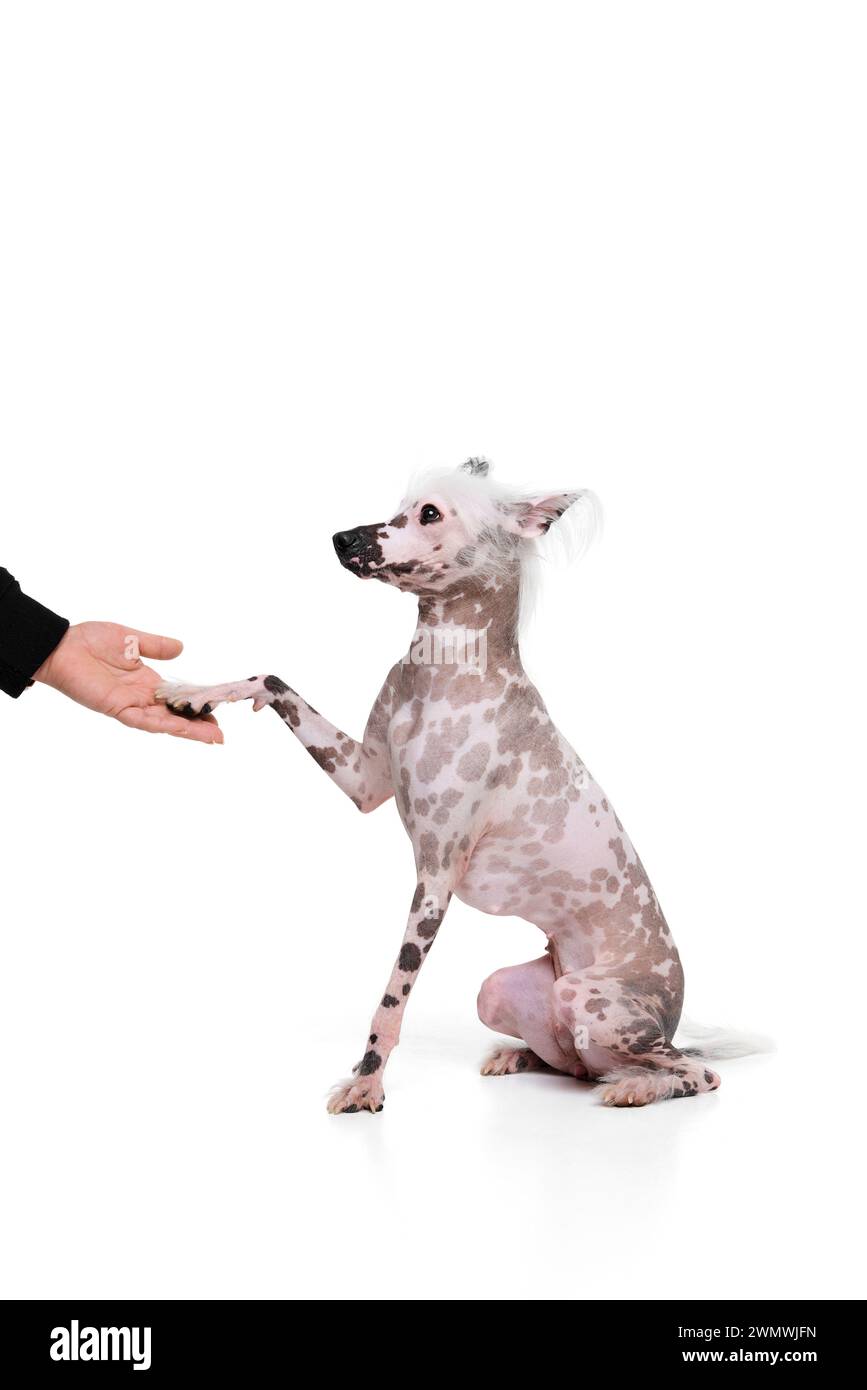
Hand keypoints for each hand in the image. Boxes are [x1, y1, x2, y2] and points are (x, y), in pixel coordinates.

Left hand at [34, 621, 222, 743]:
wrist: (61, 645)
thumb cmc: (90, 640)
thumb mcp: (132, 638)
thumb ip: (156, 645)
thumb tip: (182, 649)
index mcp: (146, 681)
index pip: (178, 697)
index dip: (197, 705)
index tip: (218, 710)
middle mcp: (141, 697)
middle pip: (175, 716)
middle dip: (198, 726)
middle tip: (220, 736)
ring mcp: (129, 704)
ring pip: (163, 723)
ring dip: (186, 730)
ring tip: (210, 737)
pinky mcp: (115, 708)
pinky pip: (141, 720)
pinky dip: (161, 725)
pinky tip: (179, 729)